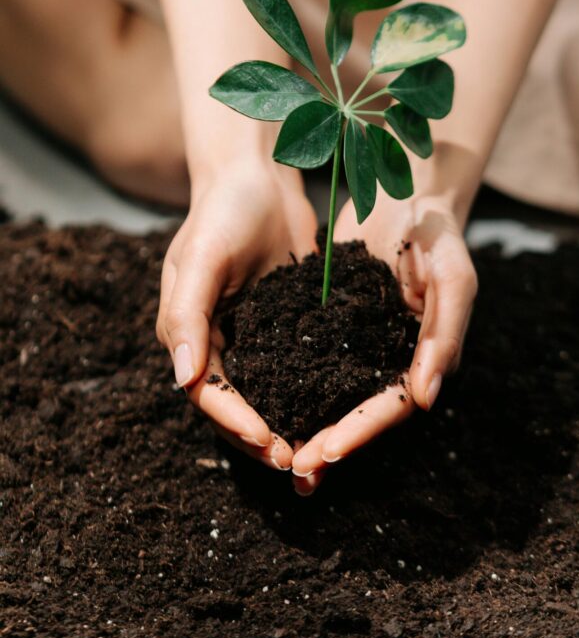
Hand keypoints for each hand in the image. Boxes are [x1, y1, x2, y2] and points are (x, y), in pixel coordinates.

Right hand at [157, 160, 316, 468]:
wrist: (260, 175)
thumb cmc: (224, 210)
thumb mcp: (202, 257)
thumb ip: (188, 315)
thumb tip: (184, 377)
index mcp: (189, 333)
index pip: (207, 392)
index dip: (234, 421)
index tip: (266, 442)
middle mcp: (217, 342)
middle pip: (233, 406)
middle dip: (260, 437)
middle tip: (295, 462)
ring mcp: (251, 336)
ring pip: (265, 395)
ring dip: (284, 425)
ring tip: (312, 452)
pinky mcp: (283, 325)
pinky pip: (292, 369)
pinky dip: (307, 395)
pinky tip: (335, 412)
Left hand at [291, 191, 476, 493]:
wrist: (407, 190)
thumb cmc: (439, 232)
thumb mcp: (454, 276)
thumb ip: (444, 334)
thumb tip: (425, 400)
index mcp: (426, 357)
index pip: (391, 406)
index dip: (360, 432)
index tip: (325, 453)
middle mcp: (393, 359)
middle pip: (359, 413)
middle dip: (329, 444)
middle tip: (294, 469)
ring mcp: (362, 344)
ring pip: (333, 397)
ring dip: (307, 426)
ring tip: (273, 453)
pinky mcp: (335, 325)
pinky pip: (312, 362)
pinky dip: (292, 385)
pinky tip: (262, 402)